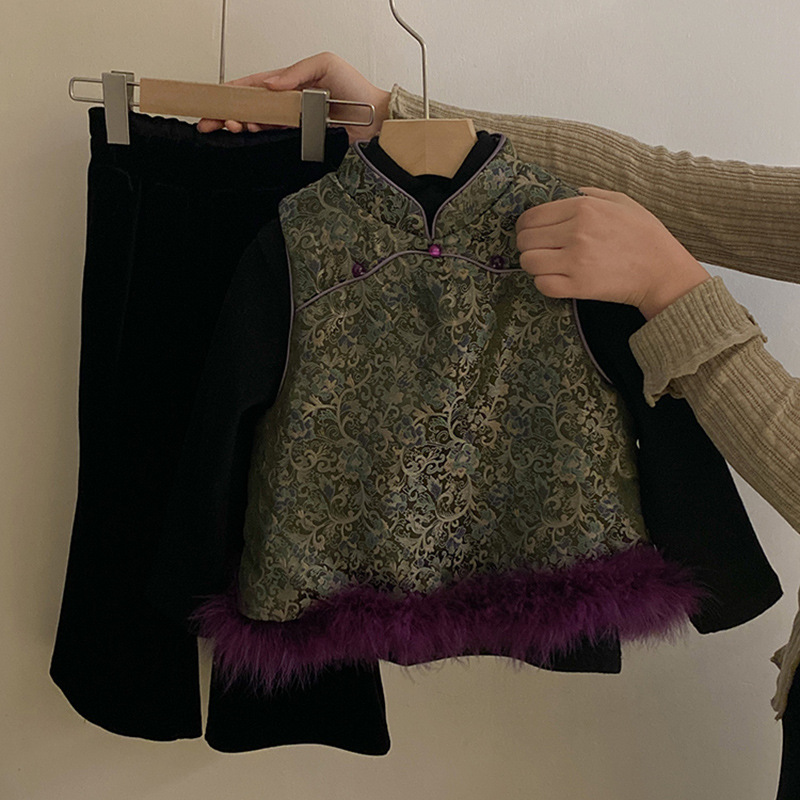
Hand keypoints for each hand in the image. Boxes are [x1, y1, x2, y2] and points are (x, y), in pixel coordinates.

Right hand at [197, 51, 389, 143]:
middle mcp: (289, 103)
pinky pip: (276, 135)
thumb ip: (295, 72)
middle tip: (212, 120)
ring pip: (260, 122)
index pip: (255, 85)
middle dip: (229, 113)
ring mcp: (294, 121)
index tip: (214, 97)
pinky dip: (260, 132)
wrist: (375, 118)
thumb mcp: (324, 64)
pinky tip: (251, 129)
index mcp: (290, 83)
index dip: (233, 91)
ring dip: (242, 123)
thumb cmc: (356, 89)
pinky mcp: (302, 138)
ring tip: (231, 124)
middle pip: (252, 107)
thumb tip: (269, 82)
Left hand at [515, 187, 710, 318]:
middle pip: (525, 240)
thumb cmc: (644, 235)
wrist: (662, 271)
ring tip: (549, 265)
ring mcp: (576, 260)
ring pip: (528, 262)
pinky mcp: (578, 285)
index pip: (531, 217)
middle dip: (529, 246)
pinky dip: (544, 283)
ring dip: (534, 265)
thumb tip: (566, 194)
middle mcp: (576, 231)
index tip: (532, 234)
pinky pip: (542, 284)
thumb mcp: (621, 201)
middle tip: (542, 251)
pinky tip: (556, 279)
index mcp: (583, 207)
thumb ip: (591, 194)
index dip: (526, 227)